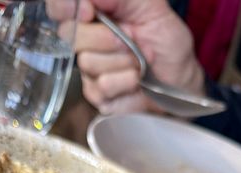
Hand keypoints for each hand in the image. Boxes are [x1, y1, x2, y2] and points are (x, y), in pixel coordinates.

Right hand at [50, 0, 204, 114]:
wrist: (180, 78)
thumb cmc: (166, 40)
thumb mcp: (151, 6)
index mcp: (94, 14)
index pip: (60, 7)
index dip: (65, 7)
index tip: (88, 11)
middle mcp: (86, 41)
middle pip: (71, 36)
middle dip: (107, 37)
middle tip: (131, 39)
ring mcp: (90, 70)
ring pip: (88, 63)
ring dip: (122, 61)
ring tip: (138, 61)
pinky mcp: (97, 96)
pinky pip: (101, 87)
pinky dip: (125, 81)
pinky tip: (136, 80)